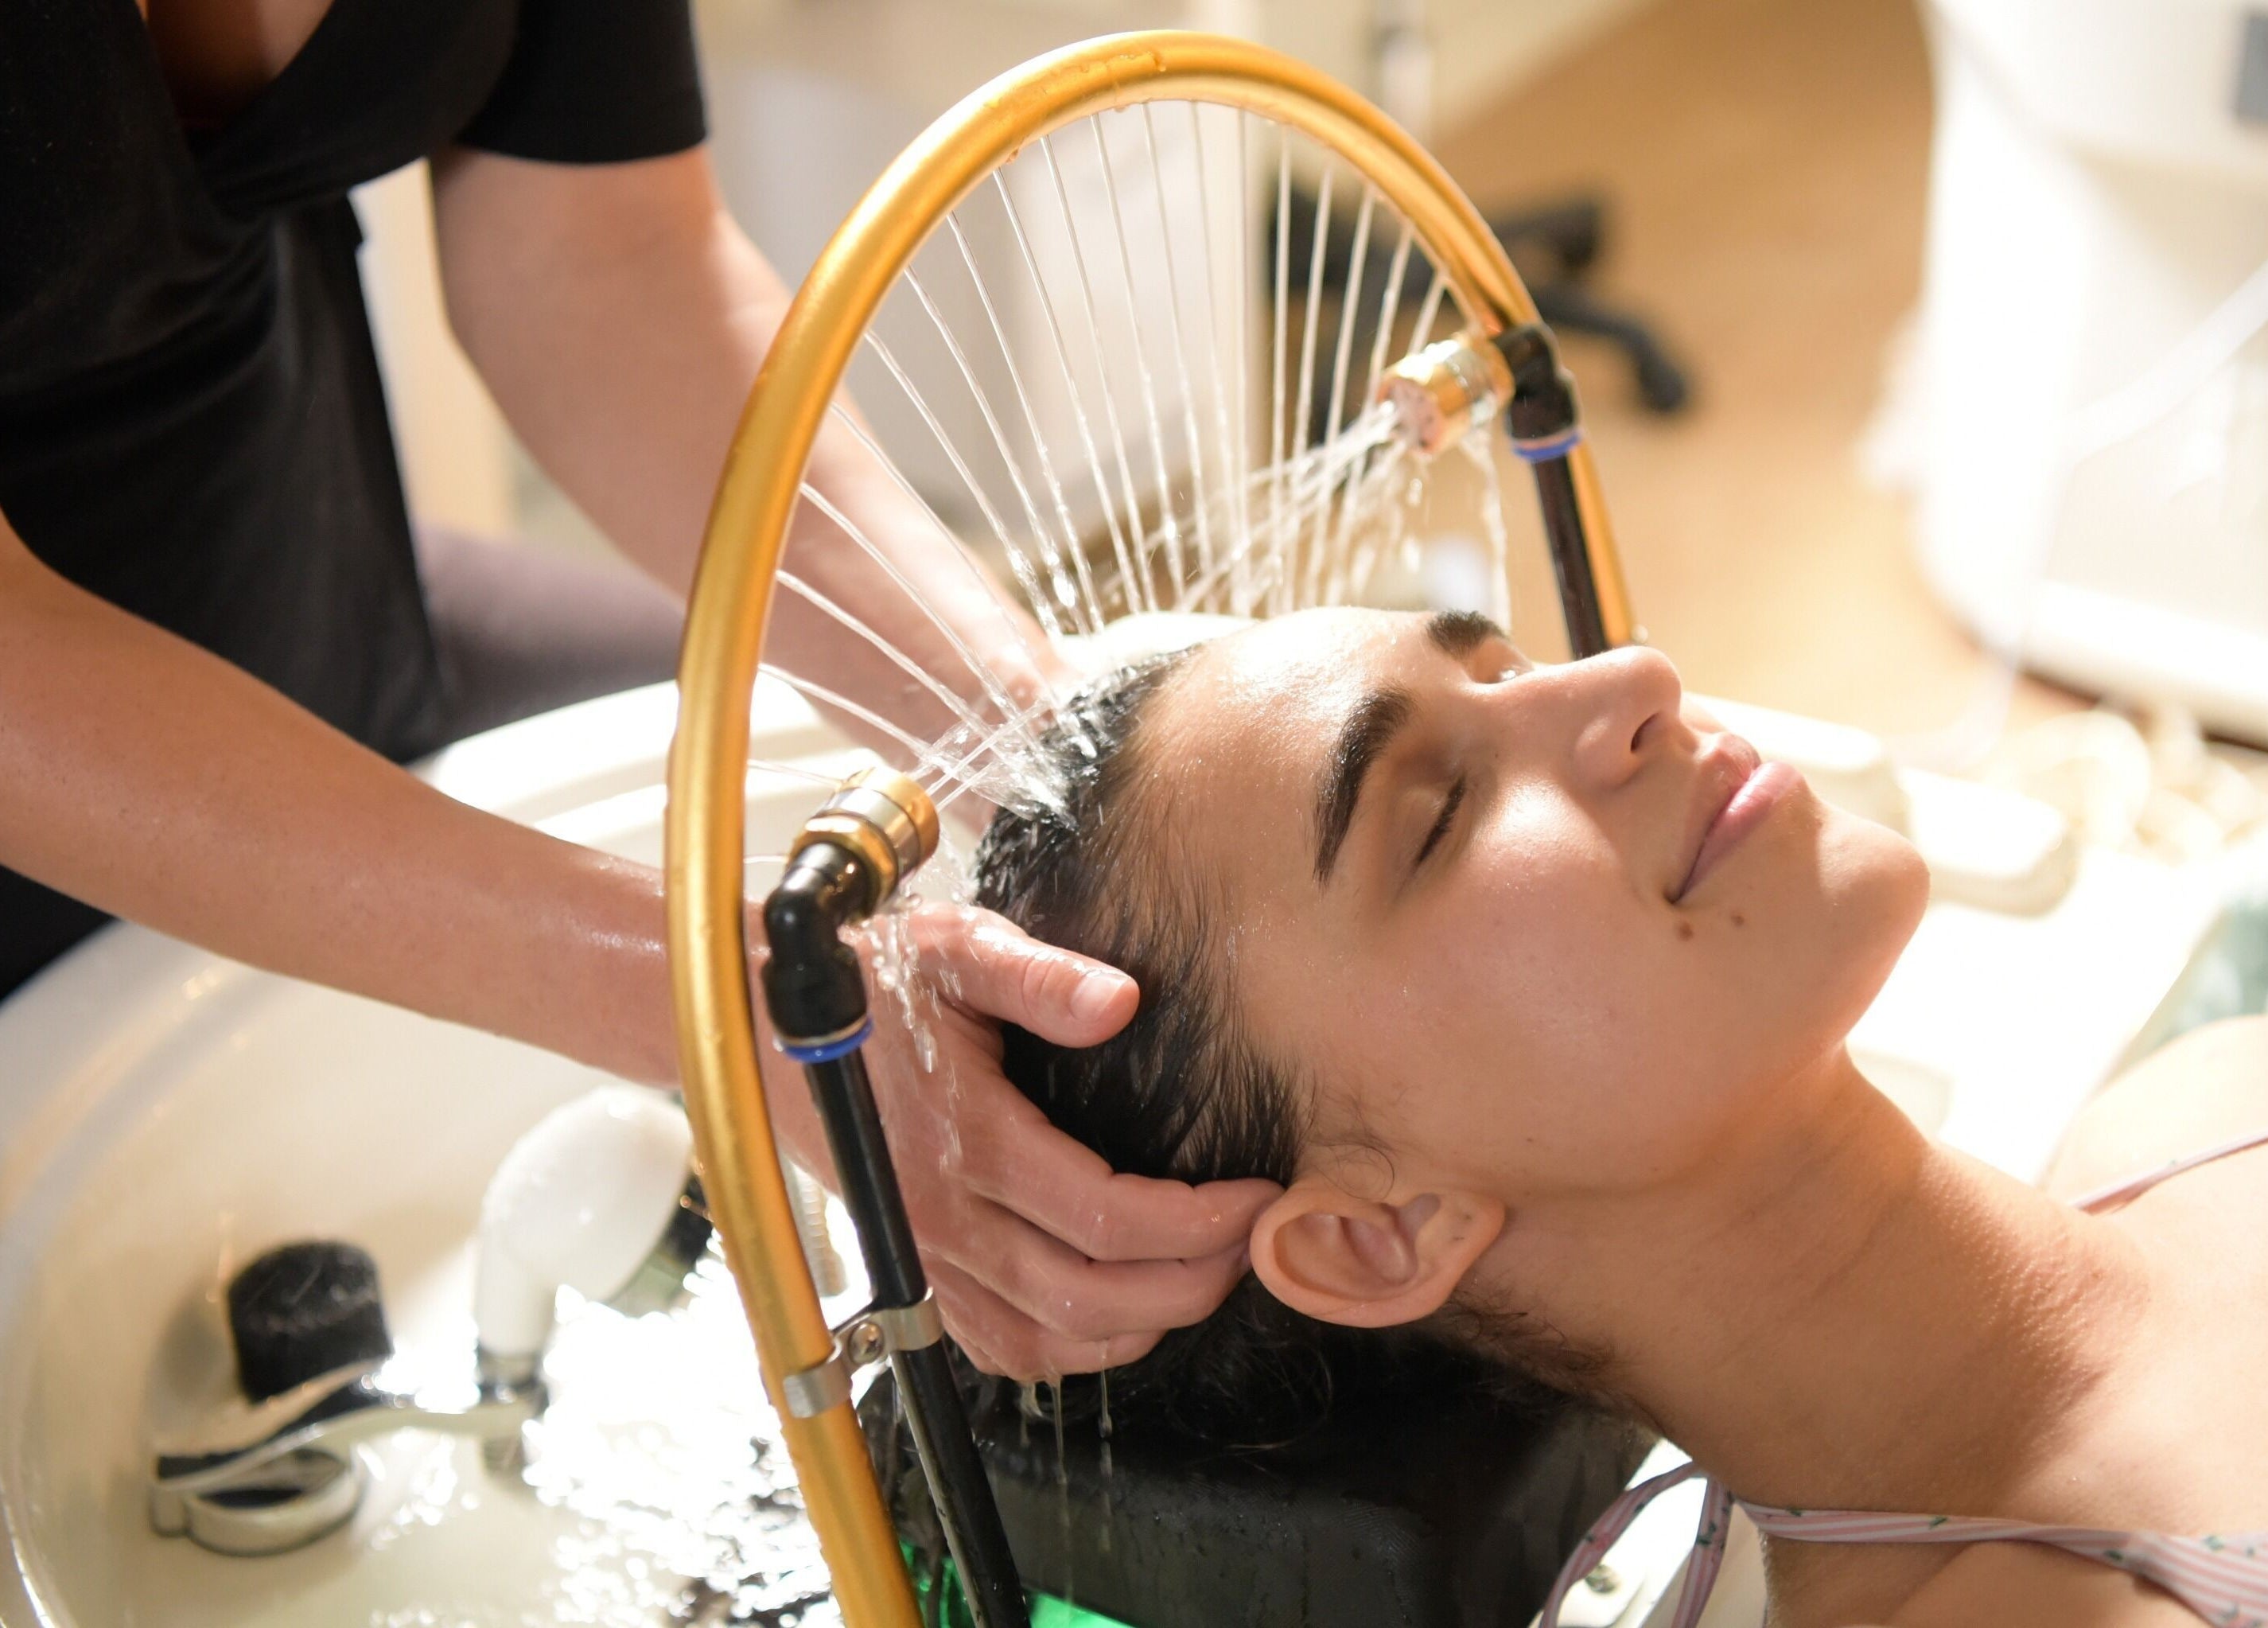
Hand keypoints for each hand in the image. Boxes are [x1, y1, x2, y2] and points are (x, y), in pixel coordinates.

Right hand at [762, 904, 1279, 1379]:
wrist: (761, 1031)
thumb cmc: (865, 984)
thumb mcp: (954, 950)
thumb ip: (1039, 976)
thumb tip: (1122, 1001)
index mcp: (969, 1144)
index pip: (1111, 1220)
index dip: (1202, 1223)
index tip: (1256, 1195)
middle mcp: (944, 1221)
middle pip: (1094, 1300)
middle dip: (1193, 1284)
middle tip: (1250, 1243)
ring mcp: (927, 1261)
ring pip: (1051, 1343)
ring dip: (1141, 1326)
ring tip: (1202, 1274)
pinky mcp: (915, 1279)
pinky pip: (1002, 1351)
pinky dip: (1073, 1350)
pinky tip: (1120, 1310)